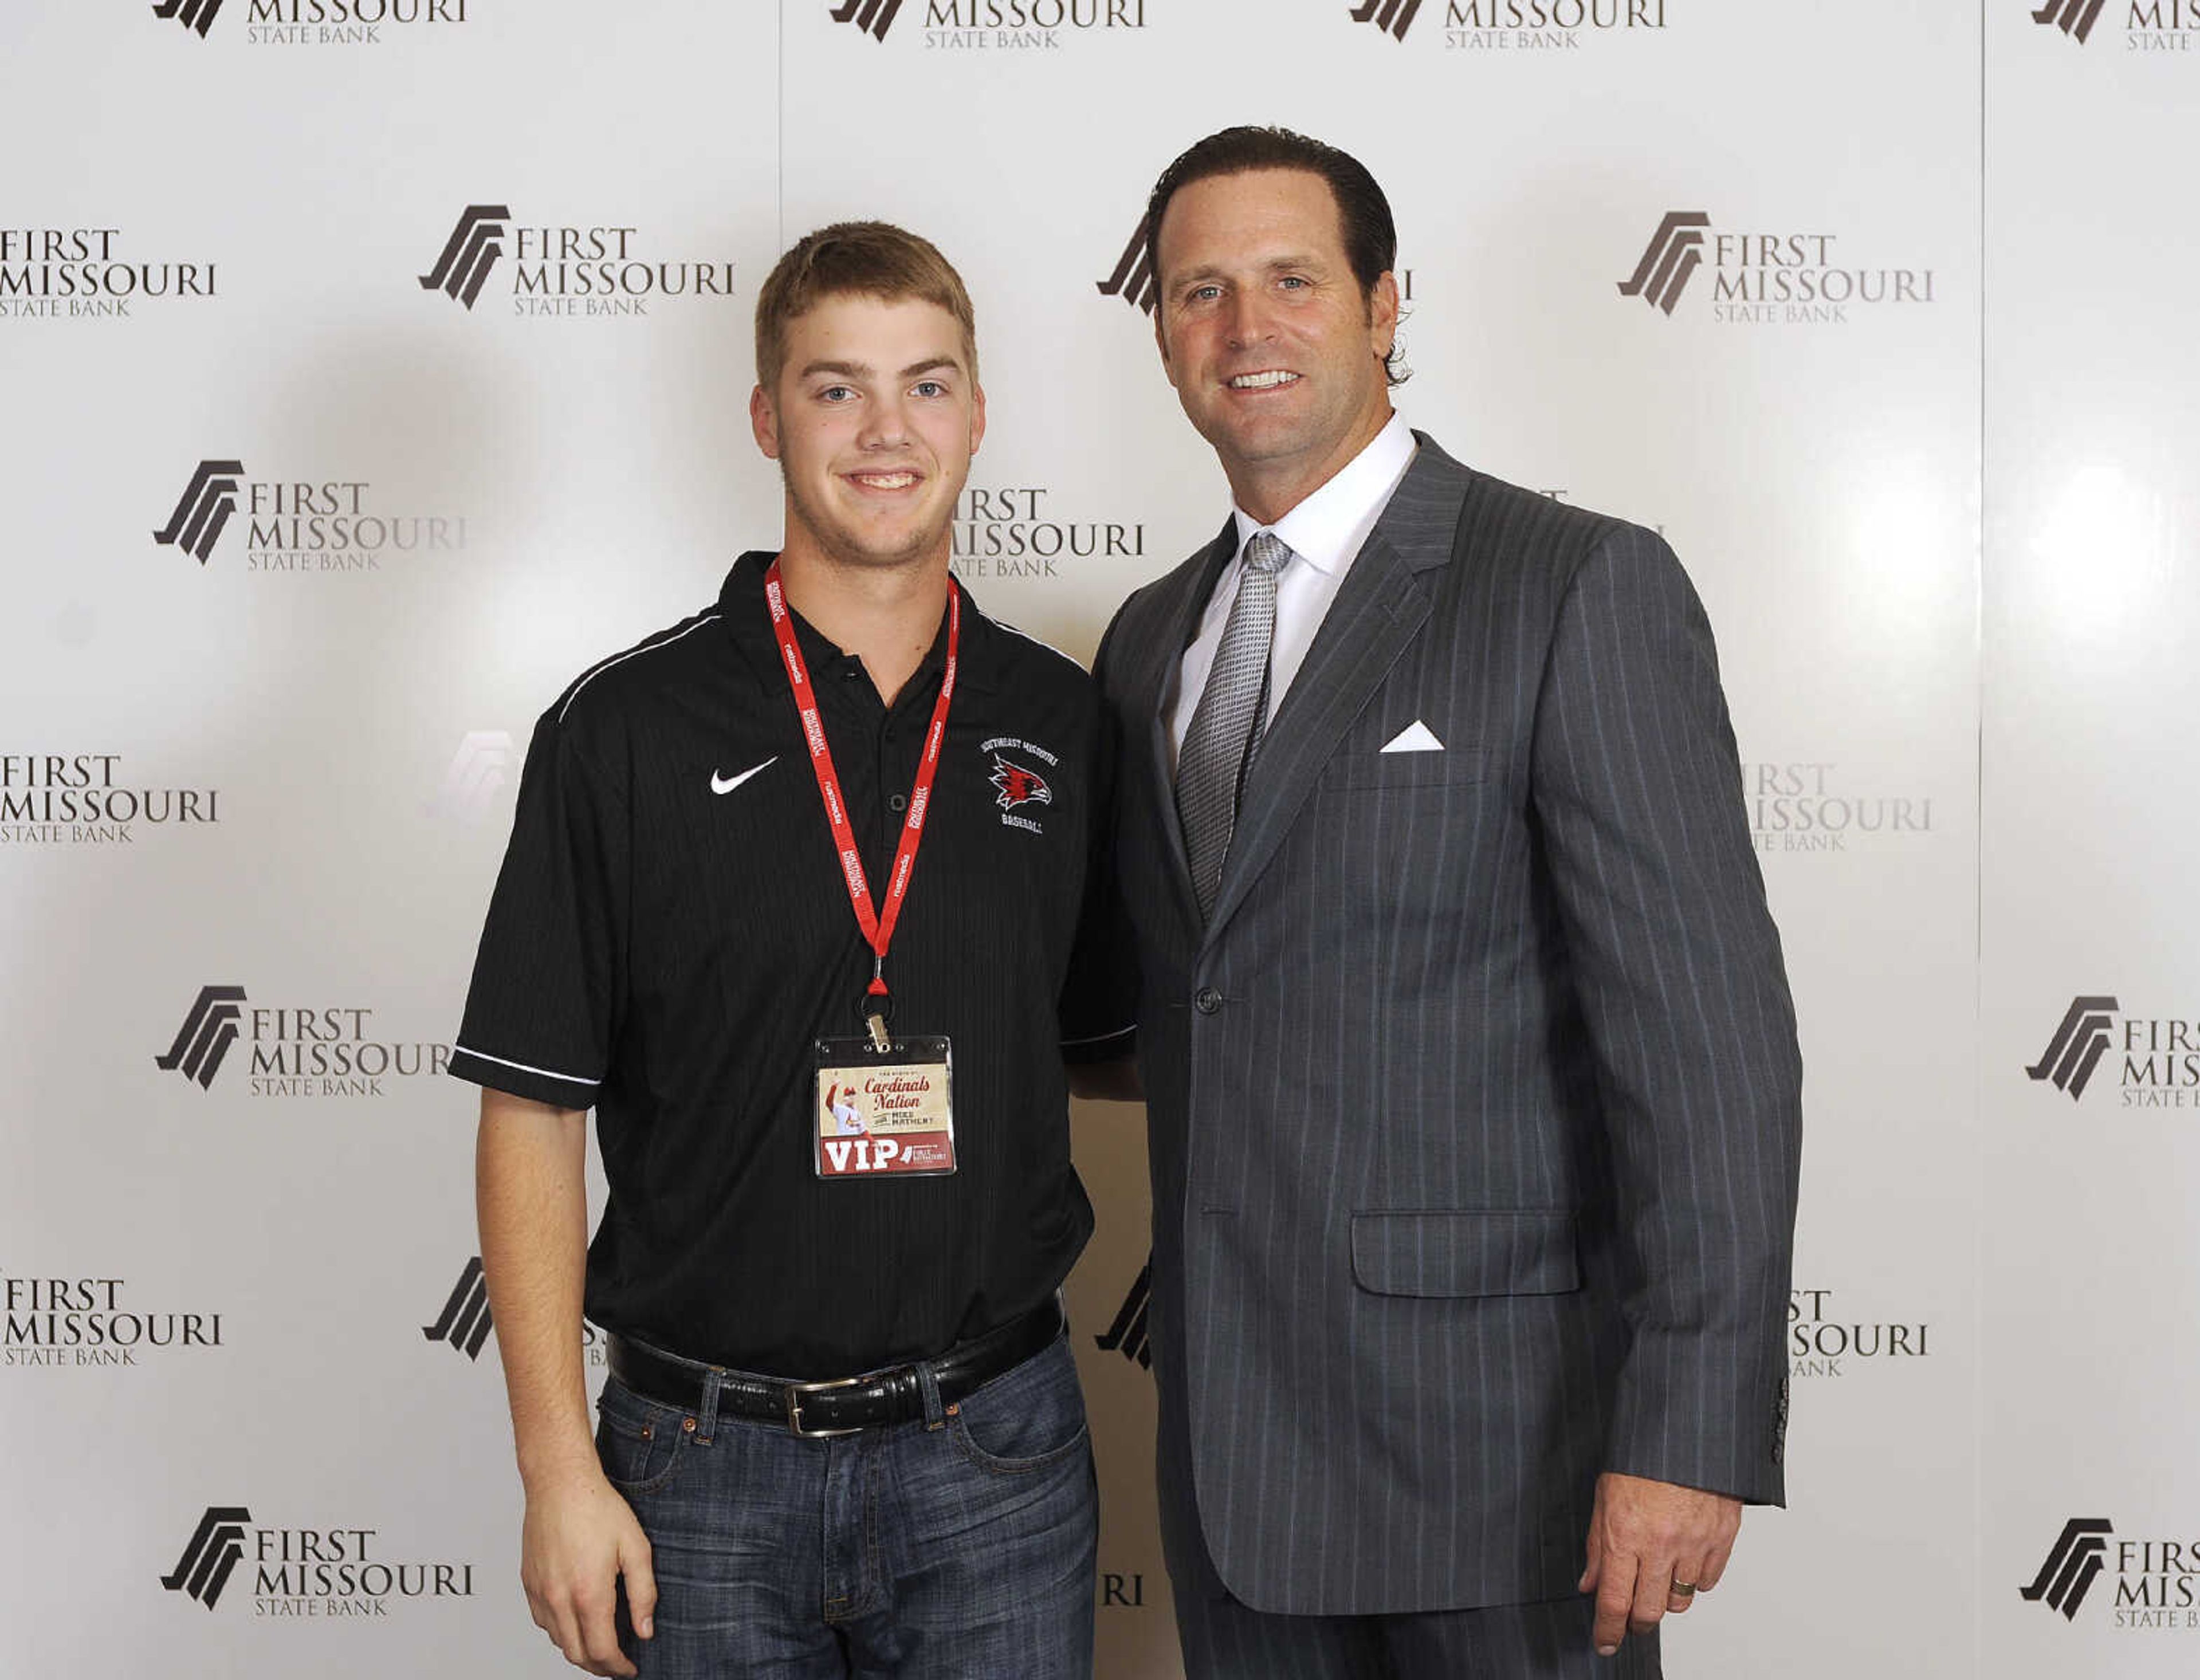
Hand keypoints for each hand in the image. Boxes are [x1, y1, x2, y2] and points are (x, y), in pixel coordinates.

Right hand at [520, 1465, 657, 1676]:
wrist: (560, 1482)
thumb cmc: (597, 1507)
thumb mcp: (635, 1547)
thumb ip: (643, 1593)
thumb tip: (645, 1629)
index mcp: (588, 1593)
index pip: (602, 1651)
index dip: (618, 1667)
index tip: (630, 1669)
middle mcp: (559, 1598)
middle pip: (577, 1654)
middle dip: (599, 1666)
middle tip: (618, 1663)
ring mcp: (540, 1592)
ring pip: (558, 1640)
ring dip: (579, 1649)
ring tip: (600, 1643)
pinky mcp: (528, 1583)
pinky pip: (543, 1621)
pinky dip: (561, 1630)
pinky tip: (576, 1620)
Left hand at [1578, 1471, 1740, 1657]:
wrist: (1685, 1426)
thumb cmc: (1640, 1456)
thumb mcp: (1604, 1495)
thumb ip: (1597, 1545)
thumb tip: (1589, 1584)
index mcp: (1625, 1533)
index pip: (1614, 1601)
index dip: (1607, 1629)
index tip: (1604, 1642)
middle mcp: (1660, 1544)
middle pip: (1648, 1611)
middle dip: (1636, 1623)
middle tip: (1630, 1618)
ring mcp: (1694, 1544)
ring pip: (1680, 1602)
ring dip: (1665, 1600)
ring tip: (1656, 1579)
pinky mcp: (1722, 1538)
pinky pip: (1707, 1582)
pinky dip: (1693, 1581)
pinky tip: (1682, 1561)